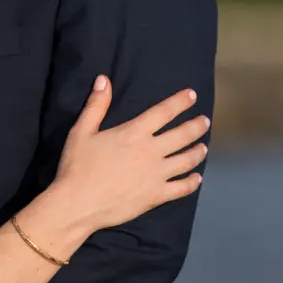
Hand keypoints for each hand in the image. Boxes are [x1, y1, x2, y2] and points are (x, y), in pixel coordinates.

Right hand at [42, 77, 207, 238]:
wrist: (78, 204)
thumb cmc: (77, 166)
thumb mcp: (82, 131)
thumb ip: (96, 105)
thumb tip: (104, 79)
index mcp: (134, 133)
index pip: (164, 111)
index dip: (181, 101)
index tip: (192, 95)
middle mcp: (151, 151)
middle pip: (182, 135)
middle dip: (196, 126)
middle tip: (205, 121)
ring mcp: (157, 174)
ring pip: (187, 160)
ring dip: (198, 152)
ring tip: (203, 147)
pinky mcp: (157, 196)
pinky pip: (182, 188)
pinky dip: (192, 182)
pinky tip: (197, 178)